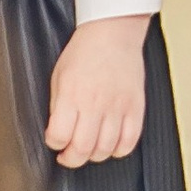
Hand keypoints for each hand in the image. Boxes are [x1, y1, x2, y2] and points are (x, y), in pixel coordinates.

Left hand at [45, 14, 151, 168]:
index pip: (59, 136)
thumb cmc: (84, 51)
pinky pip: (130, 141)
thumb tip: (57, 133)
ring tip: (90, 147)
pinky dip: (119, 150)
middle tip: (69, 155)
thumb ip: (57, 107)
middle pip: (82, 149)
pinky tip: (111, 144)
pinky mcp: (136, 106)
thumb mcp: (59, 76)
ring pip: (106, 149)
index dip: (54, 143)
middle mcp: (95, 103)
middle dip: (72, 159)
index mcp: (71, 94)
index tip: (55, 140)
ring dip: (94, 155)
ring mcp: (118, 106)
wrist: (113, 32)